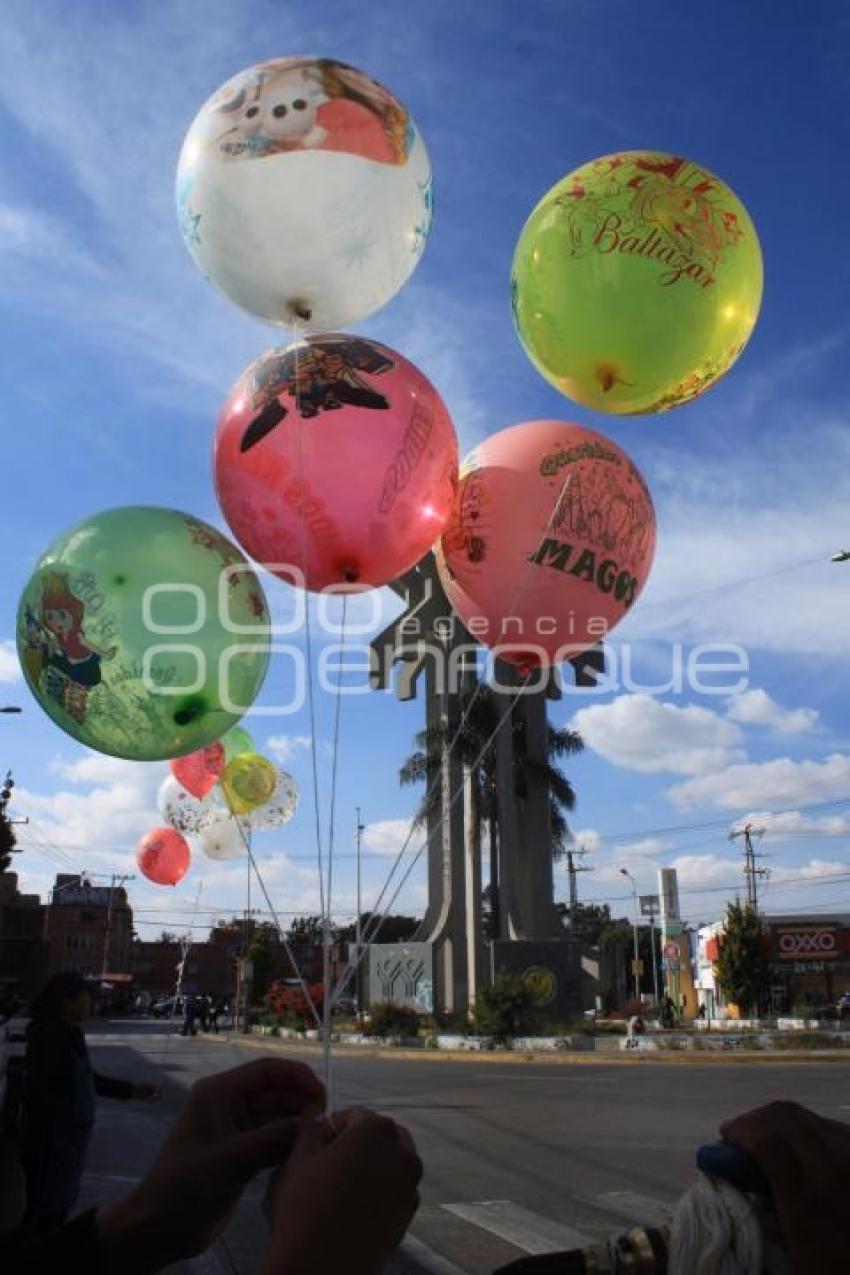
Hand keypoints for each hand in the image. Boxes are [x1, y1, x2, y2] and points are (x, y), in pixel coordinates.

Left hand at [97, 1059, 323, 1273]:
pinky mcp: (241, 1155)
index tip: (322, 1092)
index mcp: (220, 1093)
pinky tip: (304, 1154)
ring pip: (276, 1118)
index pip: (266, 1071)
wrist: (161, 1226)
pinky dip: (288, 1144)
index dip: (296, 1076)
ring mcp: (235, 1131)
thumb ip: (275, 1137)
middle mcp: (229, 1106)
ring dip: (296, 1125)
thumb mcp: (234, 1158)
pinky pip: (272, 1141)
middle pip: (274, 1093)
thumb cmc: (189, 1182)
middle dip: (300, 1102)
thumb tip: (316, 1120)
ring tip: (319, 1137)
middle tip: (326, 1121)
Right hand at [262, 1107, 421, 1274]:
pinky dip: (379, 1189)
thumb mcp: (298, 1158)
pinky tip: (353, 1206)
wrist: (321, 1268)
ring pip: (390, 1162)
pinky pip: (395, 1189)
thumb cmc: (305, 1208)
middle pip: (379, 1135)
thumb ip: (311, 1128)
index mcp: (377, 1131)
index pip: (353, 1116)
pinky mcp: (409, 1214)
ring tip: (340, 1186)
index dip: (331, 1128)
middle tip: (329, 1163)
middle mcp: (403, 1153)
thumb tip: (317, 1116)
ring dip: (370, 1165)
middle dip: (357, 1143)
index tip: (316, 1145)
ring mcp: (410, 1185)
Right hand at [720, 1100, 849, 1272]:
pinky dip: (802, 1126)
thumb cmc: (829, 1261)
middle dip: (753, 1120)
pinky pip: (824, 1122)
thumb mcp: (791, 1235)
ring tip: (765, 1137)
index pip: (766, 1140)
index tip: (725, 1137)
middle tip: (740, 1135)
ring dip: (777, 1121)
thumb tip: (732, 1162)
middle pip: (783, 1115)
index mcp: (809, 1198)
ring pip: (803, 1113)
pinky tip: (796, 1143)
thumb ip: (763, 1196)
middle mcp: (834, 1164)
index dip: (740, 1130)